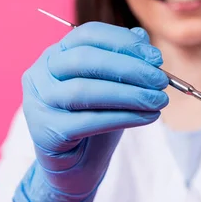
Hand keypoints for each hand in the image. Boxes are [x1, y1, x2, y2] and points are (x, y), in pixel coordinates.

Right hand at [13, 22, 168, 201]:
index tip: (157, 58)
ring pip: (85, 91)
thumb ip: (125, 61)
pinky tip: (148, 117)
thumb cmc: (95, 119)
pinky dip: (123, 117)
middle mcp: (40, 73)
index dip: (124, 43)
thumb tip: (143, 37)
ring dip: (130, 94)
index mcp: (56, 54)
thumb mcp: (114, 86)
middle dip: (130, 68)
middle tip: (161, 81)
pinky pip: (88, 121)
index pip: (88, 35)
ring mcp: (38, 102)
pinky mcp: (45, 132)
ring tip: (159, 101)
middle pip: (85, 60)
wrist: (75, 166)